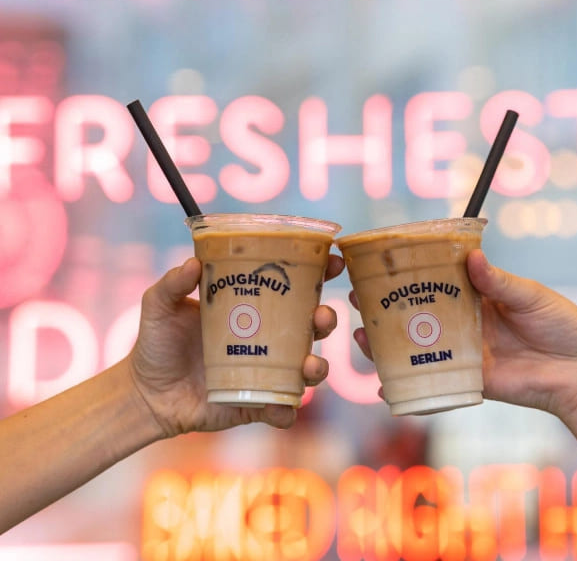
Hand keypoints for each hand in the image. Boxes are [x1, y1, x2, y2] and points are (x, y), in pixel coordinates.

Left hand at [127, 254, 343, 436]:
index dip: (318, 274)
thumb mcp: (158, 306)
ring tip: (309, 365)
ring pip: (306, 369)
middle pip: (310, 327)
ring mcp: (264, 372)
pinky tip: (282, 406)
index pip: (292, 287)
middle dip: (326, 319)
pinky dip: (287, 409)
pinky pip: (282, 409)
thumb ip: (172, 284)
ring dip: (317, 366)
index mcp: (251, 308)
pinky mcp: (256, 404)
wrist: (145, 394)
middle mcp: (266, 338)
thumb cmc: (156, 343)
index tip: (335, 262)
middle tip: (321, 315)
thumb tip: (192, 264)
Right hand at [350, 249, 576, 420]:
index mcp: (473, 297)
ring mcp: (461, 353)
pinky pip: (432, 383)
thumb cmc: (560, 324)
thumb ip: (499, 281)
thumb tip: (472, 257)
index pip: (431, 284)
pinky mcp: (467, 380)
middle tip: (357, 300)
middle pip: (414, 315)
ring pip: (415, 348)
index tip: (377, 267)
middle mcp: (460, 324)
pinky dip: (407, 386)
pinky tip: (384, 385)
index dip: (404, 277)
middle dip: (382, 310)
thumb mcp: (529, 296)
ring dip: (385, 345)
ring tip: (362, 338)